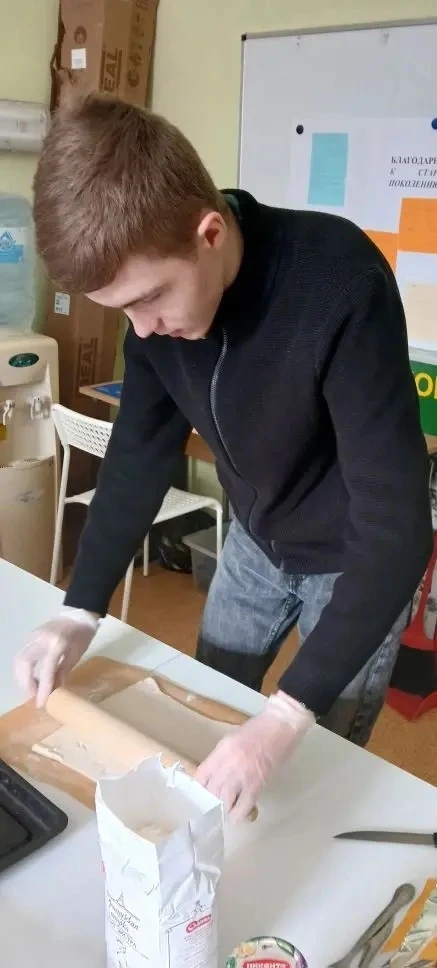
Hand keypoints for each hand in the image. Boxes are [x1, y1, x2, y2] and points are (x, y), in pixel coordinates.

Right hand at [14, 607, 99, 707]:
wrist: (78, 614)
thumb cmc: (82, 635)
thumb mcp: (76, 655)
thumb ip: (63, 672)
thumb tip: (53, 690)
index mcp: (57, 644)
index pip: (46, 671)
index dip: (42, 690)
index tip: (41, 704)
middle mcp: (41, 639)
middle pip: (24, 664)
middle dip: (25, 683)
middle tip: (33, 695)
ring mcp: (33, 635)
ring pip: (18, 659)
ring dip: (21, 677)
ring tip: (31, 688)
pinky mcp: (30, 635)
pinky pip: (21, 654)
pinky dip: (22, 668)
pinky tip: (30, 677)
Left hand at [195, 691, 314, 821]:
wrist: (281, 725)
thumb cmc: (258, 729)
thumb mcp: (231, 740)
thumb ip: (221, 757)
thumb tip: (215, 776)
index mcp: (220, 751)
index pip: (201, 776)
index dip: (198, 789)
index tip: (198, 796)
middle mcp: (228, 765)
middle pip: (210, 791)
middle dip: (209, 802)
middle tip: (210, 809)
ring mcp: (242, 776)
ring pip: (224, 802)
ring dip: (222, 810)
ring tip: (221, 815)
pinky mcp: (257, 785)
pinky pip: (243, 806)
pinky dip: (238, 815)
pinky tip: (236, 817)